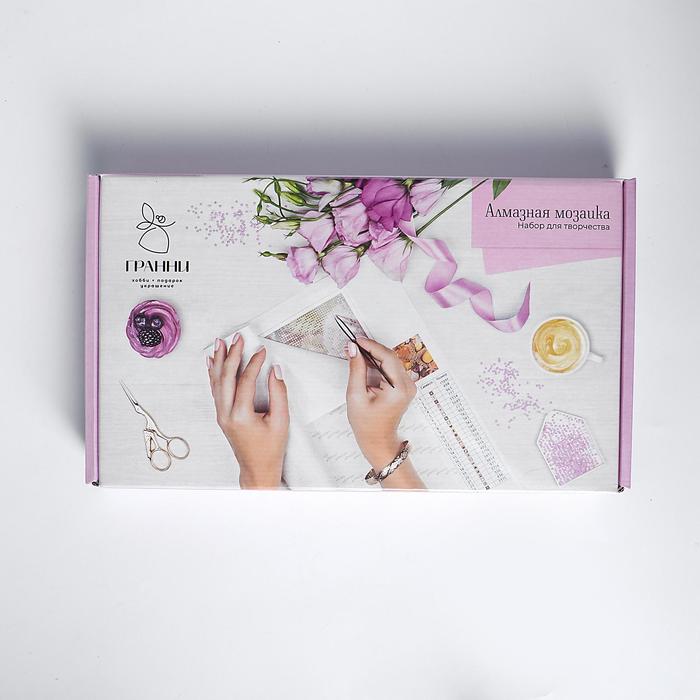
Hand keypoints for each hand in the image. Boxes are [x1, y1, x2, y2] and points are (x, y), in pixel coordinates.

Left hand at [208, 335, 288, 488]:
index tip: (261, 352)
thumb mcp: (281, 421)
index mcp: (241, 416)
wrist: (257, 468)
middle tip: (237, 339)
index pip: (245, 381)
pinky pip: (215, 390)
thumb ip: (279, 394)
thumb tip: (275, 371)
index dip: (254, 363)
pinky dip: (214, 374)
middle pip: (225, 377)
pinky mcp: (222, 415)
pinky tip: (213, 362)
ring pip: (216, 382)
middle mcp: (226, 414)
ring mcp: (221, 415)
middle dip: (232, 355)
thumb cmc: (269, 450)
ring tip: (220, 343)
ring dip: (218, 361)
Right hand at [345, 337, 423, 488]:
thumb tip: (353, 349)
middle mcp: (407, 386)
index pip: (387, 357)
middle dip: (371, 350)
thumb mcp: (356, 396)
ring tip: (357, 356)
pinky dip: (378, 364)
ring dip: (374, 357)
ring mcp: (408, 386)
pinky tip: (366, 366)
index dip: (371, 345)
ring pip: (391, 361)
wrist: (378, 440)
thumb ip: (356, 370)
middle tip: (353, 347)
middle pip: (390, 357)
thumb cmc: (367, 424)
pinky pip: (392, 368)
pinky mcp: (404, 387)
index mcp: (398, 389)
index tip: (356, 340)